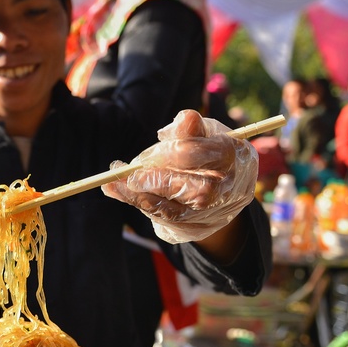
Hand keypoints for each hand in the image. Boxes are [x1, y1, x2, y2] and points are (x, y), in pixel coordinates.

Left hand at [102, 109, 257, 243]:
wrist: (225, 189)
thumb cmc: (210, 152)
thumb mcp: (204, 133)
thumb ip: (191, 128)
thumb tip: (184, 119)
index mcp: (232, 155)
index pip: (198, 155)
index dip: (168, 155)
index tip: (146, 157)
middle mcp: (227, 188)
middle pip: (194, 189)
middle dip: (157, 181)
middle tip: (130, 175)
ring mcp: (212, 212)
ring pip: (176, 210)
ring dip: (140, 197)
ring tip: (114, 184)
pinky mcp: (194, 227)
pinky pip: (164, 220)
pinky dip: (138, 204)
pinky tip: (117, 191)